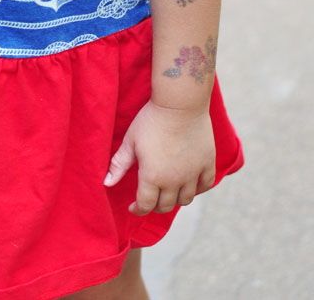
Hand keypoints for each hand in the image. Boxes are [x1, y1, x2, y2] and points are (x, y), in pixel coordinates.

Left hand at [104, 100, 215, 215]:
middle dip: (155, 206)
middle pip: (166, 206)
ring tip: (168, 192)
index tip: (133, 207)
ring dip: (175, 200)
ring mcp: (193, 173)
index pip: (145, 205)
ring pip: (186, 200)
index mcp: (152, 176)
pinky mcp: (207, 163)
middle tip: (150, 199)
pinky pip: (206, 185)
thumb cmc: (151, 120)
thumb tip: (106, 183)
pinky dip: (197, 189)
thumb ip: (119, 164)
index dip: (138, 209)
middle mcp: (174, 180)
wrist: (180, 103)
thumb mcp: (130, 141)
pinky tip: (190, 185)